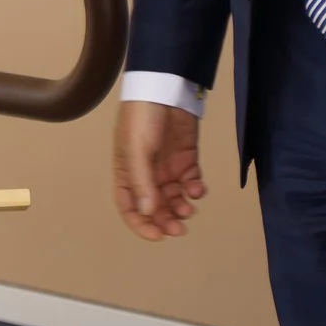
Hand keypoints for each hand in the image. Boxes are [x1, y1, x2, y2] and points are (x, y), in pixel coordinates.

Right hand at [112, 99, 205, 240]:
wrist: (166, 89)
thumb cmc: (143, 118)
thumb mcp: (138, 150)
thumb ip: (143, 183)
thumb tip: (149, 214)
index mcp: (128, 172)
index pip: (129, 206)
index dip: (141, 224)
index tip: (157, 235)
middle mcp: (147, 173)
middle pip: (155, 207)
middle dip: (166, 220)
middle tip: (180, 228)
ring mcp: (167, 166)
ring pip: (174, 197)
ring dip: (182, 206)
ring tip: (190, 206)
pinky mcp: (186, 158)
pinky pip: (190, 182)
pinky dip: (195, 189)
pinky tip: (198, 188)